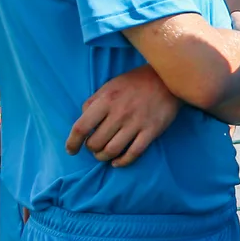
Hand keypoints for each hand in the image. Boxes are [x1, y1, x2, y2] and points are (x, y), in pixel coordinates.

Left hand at [65, 66, 179, 166]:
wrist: (167, 78)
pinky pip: (133, 153)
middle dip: (91, 149)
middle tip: (93, 147)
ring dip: (103, 157)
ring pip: (112, 150)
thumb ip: (93, 102)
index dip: (72, 142)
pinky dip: (122, 162)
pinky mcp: (151, 131)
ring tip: (103, 155)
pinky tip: (117, 162)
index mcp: (106, 100)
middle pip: (96, 143)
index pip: (81, 127)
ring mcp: (136, 123)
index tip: (71, 150)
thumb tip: (82, 119)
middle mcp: (119, 113)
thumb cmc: (134, 82)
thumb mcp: (109, 86)